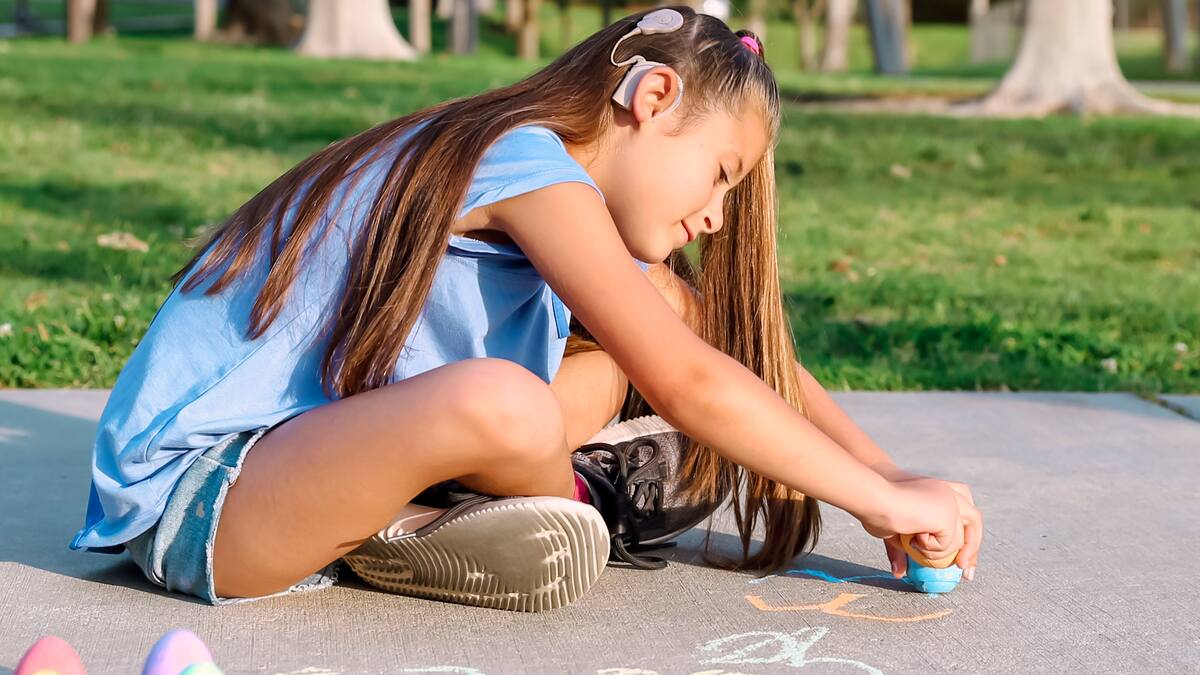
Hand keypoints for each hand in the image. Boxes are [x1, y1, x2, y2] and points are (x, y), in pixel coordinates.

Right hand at [866, 466, 982, 579]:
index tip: (962, 563)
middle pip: (975, 522)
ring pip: (958, 540)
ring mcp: (952, 502)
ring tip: (913, 542)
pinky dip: (930, 549)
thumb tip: (899, 572)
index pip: (964, 514)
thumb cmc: (877, 507)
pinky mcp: (949, 514)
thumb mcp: (896, 531)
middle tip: (966, 573)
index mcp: (940, 491)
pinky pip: (949, 545)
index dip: (967, 538)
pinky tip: (914, 536)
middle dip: (972, 549)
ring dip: (937, 552)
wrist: (874, 496)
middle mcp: (950, 492)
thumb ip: (903, 548)